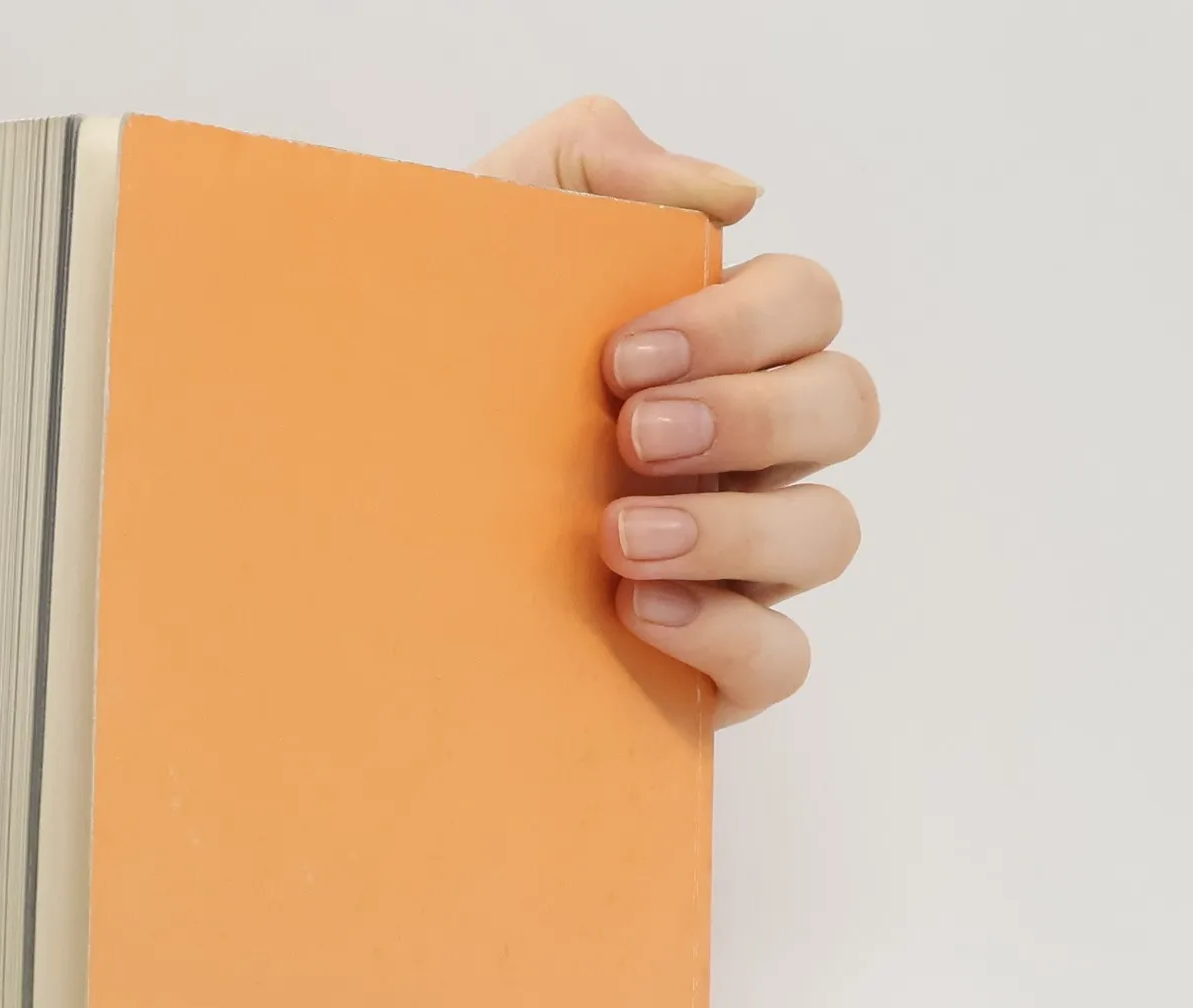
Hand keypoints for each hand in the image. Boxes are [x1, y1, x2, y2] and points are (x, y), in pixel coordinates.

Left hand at [477, 98, 877, 723]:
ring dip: (735, 529)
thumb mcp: (484, 236)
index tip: (621, 358)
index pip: (805, 307)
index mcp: (713, 351)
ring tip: (617, 538)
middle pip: (843, 408)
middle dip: (750, 417)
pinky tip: (641, 612)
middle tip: (631, 438)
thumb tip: (733, 197)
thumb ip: (590, 159)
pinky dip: (729, 633)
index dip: (741, 323)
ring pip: (827, 533)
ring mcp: (739, 560)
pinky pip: (781, 658)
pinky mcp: (713, 662)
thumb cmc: (430, 377)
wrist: (349, 521)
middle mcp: (745, 454)